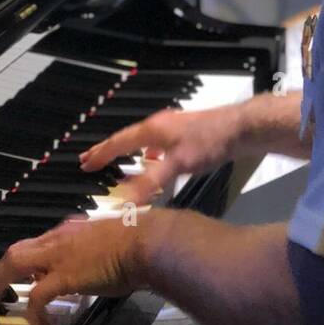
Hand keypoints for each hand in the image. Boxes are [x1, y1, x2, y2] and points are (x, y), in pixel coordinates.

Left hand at [0, 210, 169, 324]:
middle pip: (17, 251)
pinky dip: (34, 313)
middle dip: (0, 271)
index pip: (40, 243)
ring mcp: (58, 257)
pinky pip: (37, 297)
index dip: (29, 260)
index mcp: (71, 230)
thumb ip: (100, 251)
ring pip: (15, 265)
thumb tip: (101, 266)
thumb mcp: (114, 240)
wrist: (145, 241)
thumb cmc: (140, 240)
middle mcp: (59, 239)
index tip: (27, 275)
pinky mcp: (63, 277)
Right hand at [80, 103, 245, 204]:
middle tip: (89, 158)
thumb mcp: (178, 164)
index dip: (100, 154)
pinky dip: (145, 152)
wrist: (240, 128)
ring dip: (126, 150)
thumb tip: (126, 199)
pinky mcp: (183, 133)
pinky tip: (152, 159)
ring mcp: (171, 127)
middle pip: (126, 138)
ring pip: (141, 140)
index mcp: (152, 130)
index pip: (118, 142)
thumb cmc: (208, 143)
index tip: (83, 163)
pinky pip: (155, 142)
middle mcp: (158, 125)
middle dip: (107, 150)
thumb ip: (151, 182)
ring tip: (115, 159)